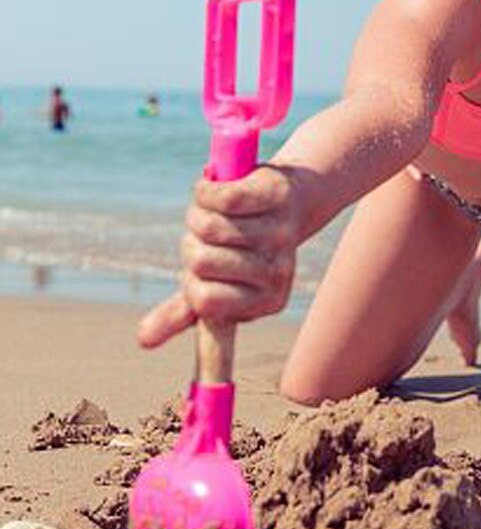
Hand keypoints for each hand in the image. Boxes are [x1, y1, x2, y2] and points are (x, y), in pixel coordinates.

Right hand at [137, 164, 304, 348]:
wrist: (290, 200)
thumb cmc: (242, 248)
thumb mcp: (213, 283)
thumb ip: (182, 313)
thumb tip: (142, 341)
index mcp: (267, 302)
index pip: (204, 301)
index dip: (192, 282)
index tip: (207, 273)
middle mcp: (280, 272)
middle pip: (200, 261)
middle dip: (193, 244)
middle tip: (214, 236)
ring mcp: (281, 234)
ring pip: (209, 227)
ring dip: (200, 213)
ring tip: (219, 212)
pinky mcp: (277, 197)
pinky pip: (223, 198)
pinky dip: (206, 190)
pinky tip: (214, 186)